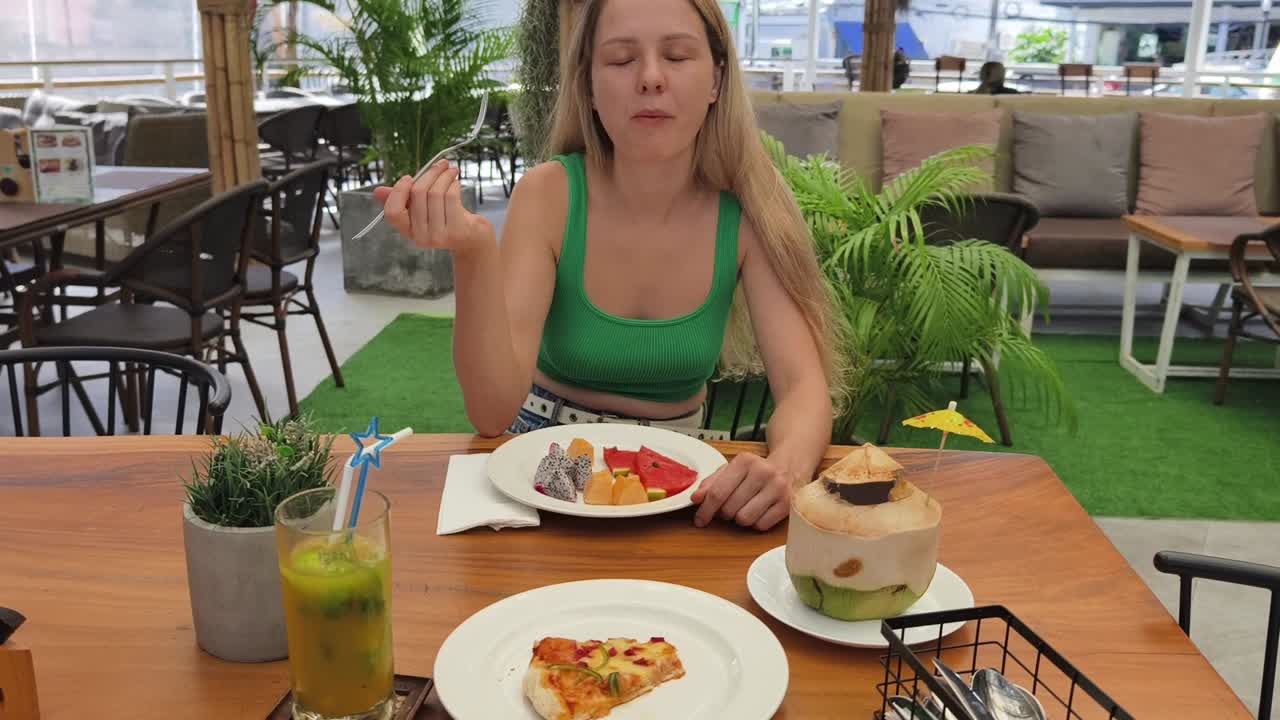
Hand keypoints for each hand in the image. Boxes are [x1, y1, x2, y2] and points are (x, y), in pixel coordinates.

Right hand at [371, 160, 493, 255]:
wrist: (470, 238)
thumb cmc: (443, 218)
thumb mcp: (421, 210)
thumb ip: (400, 200)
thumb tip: (377, 191)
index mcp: (407, 230)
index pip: (392, 212)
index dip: (399, 191)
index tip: (409, 177)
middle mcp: (420, 237)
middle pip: (418, 195)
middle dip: (429, 174)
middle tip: (441, 163)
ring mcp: (438, 236)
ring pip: (436, 194)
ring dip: (444, 176)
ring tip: (450, 169)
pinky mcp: (456, 231)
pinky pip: (451, 198)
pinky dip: (453, 184)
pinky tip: (455, 181)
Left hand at [690, 452, 791, 530]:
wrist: (789, 467)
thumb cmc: (755, 471)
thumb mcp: (732, 470)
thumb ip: (711, 483)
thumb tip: (696, 498)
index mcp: (745, 461)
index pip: (718, 492)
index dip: (705, 510)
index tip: (699, 520)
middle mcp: (762, 472)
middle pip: (729, 509)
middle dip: (725, 513)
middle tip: (731, 506)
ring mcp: (777, 488)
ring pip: (744, 519)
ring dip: (740, 519)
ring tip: (746, 507)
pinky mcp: (788, 504)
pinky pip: (761, 525)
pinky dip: (756, 523)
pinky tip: (760, 511)